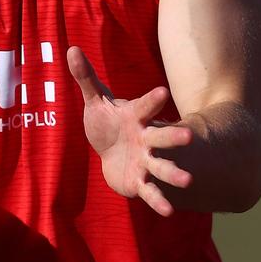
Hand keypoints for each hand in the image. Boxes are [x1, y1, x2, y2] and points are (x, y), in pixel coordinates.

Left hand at [67, 47, 191, 215]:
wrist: (112, 152)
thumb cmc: (108, 122)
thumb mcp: (96, 100)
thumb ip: (86, 77)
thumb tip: (71, 48)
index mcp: (136, 116)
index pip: (144, 106)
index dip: (152, 100)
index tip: (162, 92)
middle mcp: (146, 138)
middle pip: (161, 137)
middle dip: (174, 138)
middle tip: (189, 138)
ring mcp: (146, 161)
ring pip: (162, 167)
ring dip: (173, 173)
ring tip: (188, 181)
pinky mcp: (140, 182)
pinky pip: (151, 192)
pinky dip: (158, 201)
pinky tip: (168, 212)